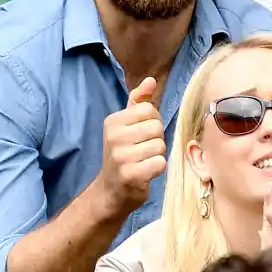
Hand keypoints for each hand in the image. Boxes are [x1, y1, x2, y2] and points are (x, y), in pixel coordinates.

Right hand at [95, 77, 167, 215]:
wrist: (110, 191)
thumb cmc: (123, 153)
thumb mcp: (126, 125)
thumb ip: (139, 101)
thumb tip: (151, 80)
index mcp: (113, 121)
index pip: (149, 110)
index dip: (152, 122)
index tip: (140, 135)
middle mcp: (114, 137)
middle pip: (157, 128)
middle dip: (155, 140)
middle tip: (142, 150)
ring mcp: (121, 157)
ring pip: (160, 146)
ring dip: (156, 156)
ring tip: (142, 162)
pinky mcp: (131, 175)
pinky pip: (160, 163)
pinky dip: (157, 169)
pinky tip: (144, 173)